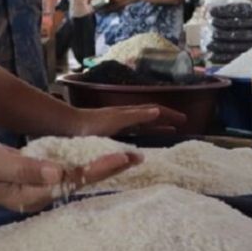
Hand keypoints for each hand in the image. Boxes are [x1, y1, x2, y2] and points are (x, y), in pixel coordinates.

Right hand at [0, 135, 141, 212]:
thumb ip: (25, 168)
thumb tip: (58, 173)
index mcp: (31, 195)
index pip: (73, 181)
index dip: (100, 169)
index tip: (123, 157)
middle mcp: (38, 196)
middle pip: (80, 183)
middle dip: (109, 170)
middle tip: (138, 157)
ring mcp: (36, 190)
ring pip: (76, 180)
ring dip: (101, 169)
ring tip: (127, 158)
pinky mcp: (35, 180)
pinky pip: (66, 175)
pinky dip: (85, 166)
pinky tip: (98, 161)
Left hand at [72, 104, 187, 136]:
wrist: (67, 126)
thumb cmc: (90, 125)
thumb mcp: (116, 120)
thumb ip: (137, 116)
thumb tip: (158, 111)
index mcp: (128, 112)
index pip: (154, 110)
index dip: (169, 115)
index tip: (184, 120)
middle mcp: (124, 115)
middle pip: (150, 115)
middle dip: (166, 119)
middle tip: (180, 124)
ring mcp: (117, 122)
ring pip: (142, 123)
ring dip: (156, 126)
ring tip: (168, 132)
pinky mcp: (109, 130)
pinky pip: (133, 130)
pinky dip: (143, 132)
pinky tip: (142, 140)